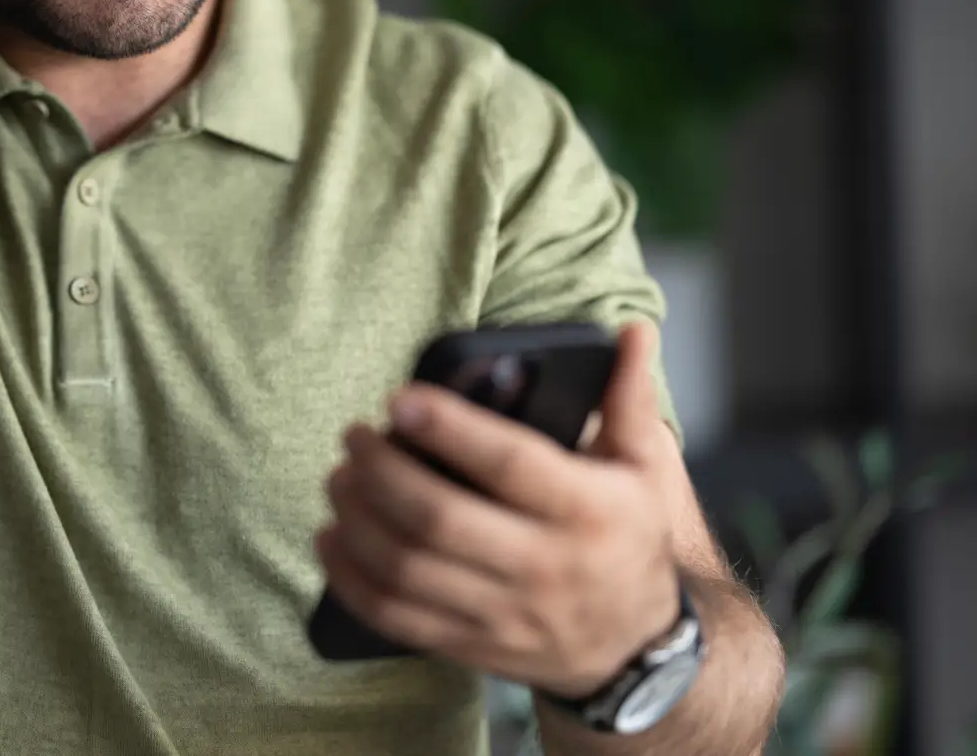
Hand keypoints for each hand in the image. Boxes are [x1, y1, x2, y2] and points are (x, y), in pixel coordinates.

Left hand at [314, 324, 683, 698]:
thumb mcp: (645, 467)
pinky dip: (350, 577)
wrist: (635, 645)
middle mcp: (546, 568)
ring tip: (340, 478)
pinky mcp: (474, 646)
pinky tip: (331, 536)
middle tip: (354, 437)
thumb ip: (629, 399)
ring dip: (357, 519)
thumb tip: (632, 331)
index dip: (449, 429)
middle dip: (381, 472)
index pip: (509, 465)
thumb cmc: (628, 535)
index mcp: (587, 511)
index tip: (400, 399)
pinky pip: (396, 617)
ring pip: (408, 569)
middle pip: (440, 518)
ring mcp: (506, 615)